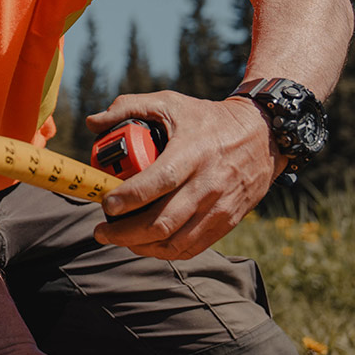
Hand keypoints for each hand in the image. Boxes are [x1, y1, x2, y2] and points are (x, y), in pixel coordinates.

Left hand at [89, 90, 282, 260]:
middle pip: (162, 222)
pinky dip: (164, 252)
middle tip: (100, 230)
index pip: (157, 183)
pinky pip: (192, 248)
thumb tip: (92, 123)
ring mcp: (220, 207)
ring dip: (140, 246)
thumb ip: (128, 107)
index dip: (128, 199)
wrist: (263, 136)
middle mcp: (208, 184)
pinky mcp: (227, 222)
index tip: (105, 203)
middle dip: (124, 232)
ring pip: (175, 242)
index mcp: (192, 154)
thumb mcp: (170, 102)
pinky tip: (144, 245)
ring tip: (117, 239)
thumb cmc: (208, 118)